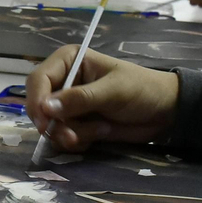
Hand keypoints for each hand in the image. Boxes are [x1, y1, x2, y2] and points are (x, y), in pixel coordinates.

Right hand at [25, 46, 180, 152]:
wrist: (165, 112)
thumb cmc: (142, 90)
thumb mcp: (112, 91)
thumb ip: (79, 99)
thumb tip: (46, 108)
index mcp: (69, 61)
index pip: (38, 80)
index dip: (36, 101)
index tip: (44, 122)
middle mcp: (64, 82)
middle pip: (39, 106)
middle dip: (55, 124)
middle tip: (72, 137)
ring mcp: (69, 106)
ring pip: (51, 126)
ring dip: (72, 134)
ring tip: (100, 130)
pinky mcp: (76, 124)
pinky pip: (62, 138)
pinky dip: (78, 141)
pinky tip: (100, 133)